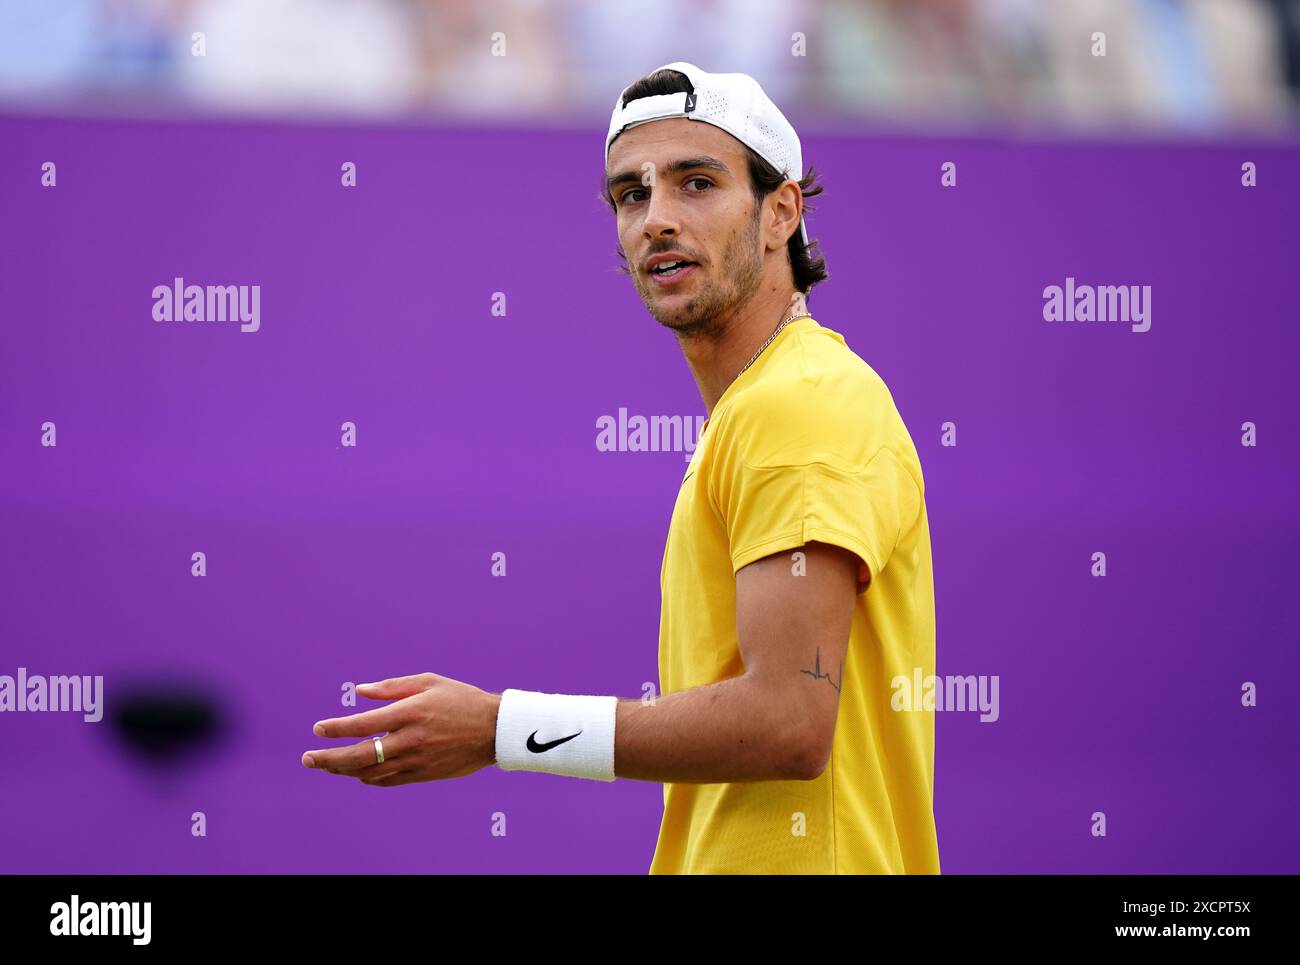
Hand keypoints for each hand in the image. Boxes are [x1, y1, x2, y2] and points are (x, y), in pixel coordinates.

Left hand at [301, 673, 501, 786]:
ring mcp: (416, 760)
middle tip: (308, 759)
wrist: (493, 730)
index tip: (318, 729)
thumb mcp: (428, 682)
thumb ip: (392, 687)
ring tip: (327, 765)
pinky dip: (368, 778)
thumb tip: (360, 691)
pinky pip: (387, 781)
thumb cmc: (460, 699)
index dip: (337, 728)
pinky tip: (357, 772)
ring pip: (370, 772)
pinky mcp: (422, 774)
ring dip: (344, 770)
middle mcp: (410, 739)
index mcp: (410, 712)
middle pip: (359, 755)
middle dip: (329, 759)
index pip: (363, 724)